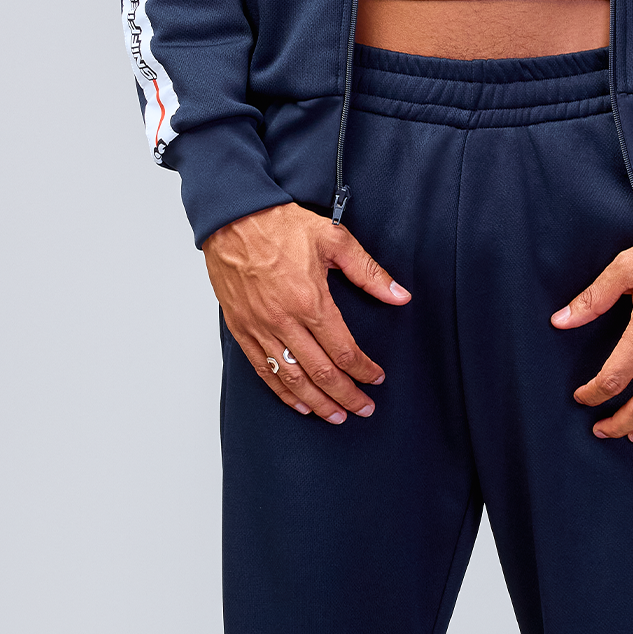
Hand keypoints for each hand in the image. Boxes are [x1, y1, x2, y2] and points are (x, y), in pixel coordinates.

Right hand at [203, 202, 410, 423]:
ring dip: (317, 402)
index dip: (364, 369)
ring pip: (292, 379)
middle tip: (364, 409)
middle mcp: (285, 321)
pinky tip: (297, 402)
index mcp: (310, 301)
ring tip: (335, 416)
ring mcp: (260, 328)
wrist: (233, 217)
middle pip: (321, 373)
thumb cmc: (280, 224)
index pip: (344, 350)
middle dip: (346, 395)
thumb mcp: (334, 239)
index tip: (376, 378)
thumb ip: (368, 271)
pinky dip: (282, 392)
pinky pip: (263, 370)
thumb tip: (399, 295)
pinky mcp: (242, 329)